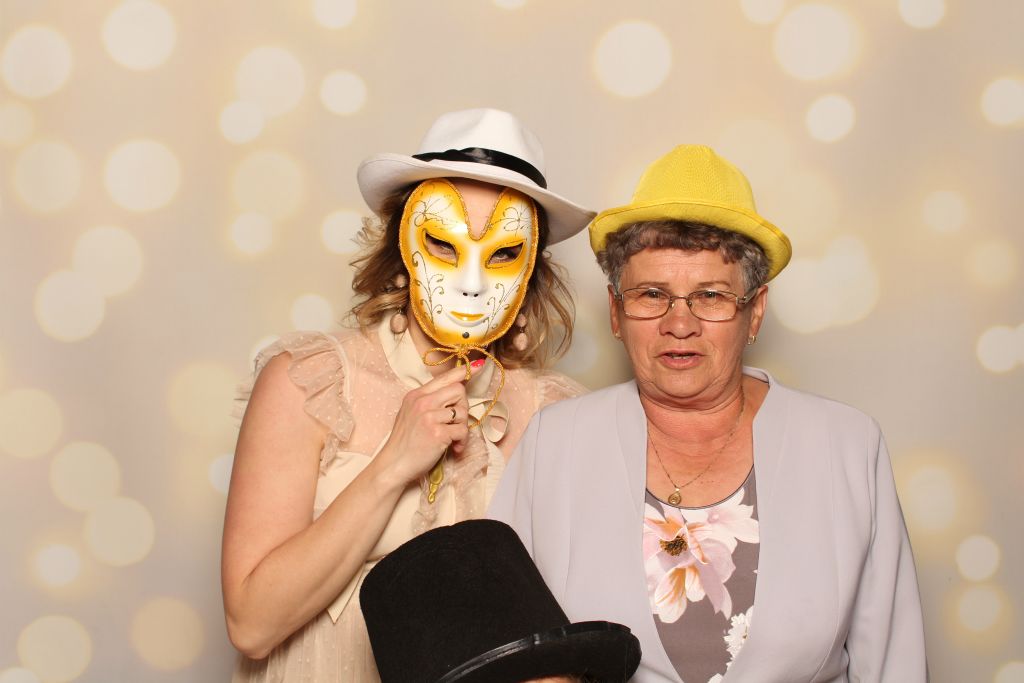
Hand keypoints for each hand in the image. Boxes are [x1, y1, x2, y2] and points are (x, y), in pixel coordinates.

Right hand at [375, 364, 474, 486]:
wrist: (393, 464)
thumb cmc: (404, 442)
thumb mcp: (410, 413)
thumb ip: (428, 402)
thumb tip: (453, 392)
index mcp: (416, 395)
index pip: (444, 378)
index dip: (463, 371)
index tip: (477, 366)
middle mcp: (422, 402)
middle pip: (458, 390)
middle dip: (463, 406)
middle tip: (456, 422)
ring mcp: (429, 416)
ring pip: (463, 411)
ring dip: (462, 427)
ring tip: (453, 438)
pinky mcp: (437, 433)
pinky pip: (462, 430)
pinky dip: (462, 441)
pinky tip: (454, 448)